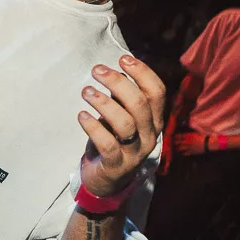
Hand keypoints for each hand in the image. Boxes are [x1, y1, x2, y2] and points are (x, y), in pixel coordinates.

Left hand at [79, 54, 164, 198]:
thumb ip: (122, 97)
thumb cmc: (114, 139)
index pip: (157, 92)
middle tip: (96, 71)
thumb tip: (112, 68)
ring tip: (86, 91)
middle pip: (140, 104)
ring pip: (125, 123)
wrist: (108, 180)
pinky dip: (93, 127)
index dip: (142, 72)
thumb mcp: (122, 115)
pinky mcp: (117, 165)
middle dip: (117, 82)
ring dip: (103, 103)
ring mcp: (135, 152)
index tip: (122, 59)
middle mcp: (149, 135)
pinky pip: (107, 144)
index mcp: (154, 120)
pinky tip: (82, 115)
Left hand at [172, 128, 213, 158]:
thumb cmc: (202, 137)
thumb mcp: (195, 134)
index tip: (172, 136)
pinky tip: (180, 153)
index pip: (178, 136)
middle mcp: (186, 142)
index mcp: (188, 136)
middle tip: (171, 142)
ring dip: (176, 148)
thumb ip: (188, 134)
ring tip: (173, 149)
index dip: (174, 136)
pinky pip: (184, 153)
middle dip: (173, 142)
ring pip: (179, 148)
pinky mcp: (191, 152)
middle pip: (177, 142)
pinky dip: (182, 153)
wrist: (207, 144)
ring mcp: (188, 147)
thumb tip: (184, 134)